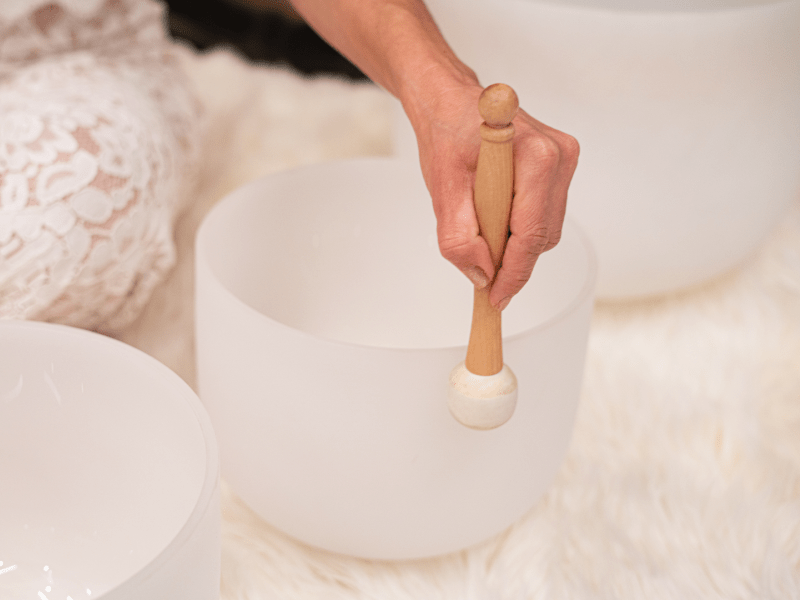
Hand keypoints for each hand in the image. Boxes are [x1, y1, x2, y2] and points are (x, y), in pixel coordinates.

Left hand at [406, 73, 579, 310]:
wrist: (450, 101)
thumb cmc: (447, 132)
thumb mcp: (442, 188)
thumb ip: (459, 237)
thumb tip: (481, 275)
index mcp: (535, 156)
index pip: (531, 234)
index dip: (513, 274)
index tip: (495, 297)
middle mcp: (559, 156)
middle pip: (542, 236)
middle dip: (511, 259)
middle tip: (478, 265)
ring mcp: (565, 160)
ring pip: (545, 229)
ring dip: (514, 241)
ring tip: (481, 224)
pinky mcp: (561, 167)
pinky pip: (544, 215)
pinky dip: (519, 226)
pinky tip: (495, 213)